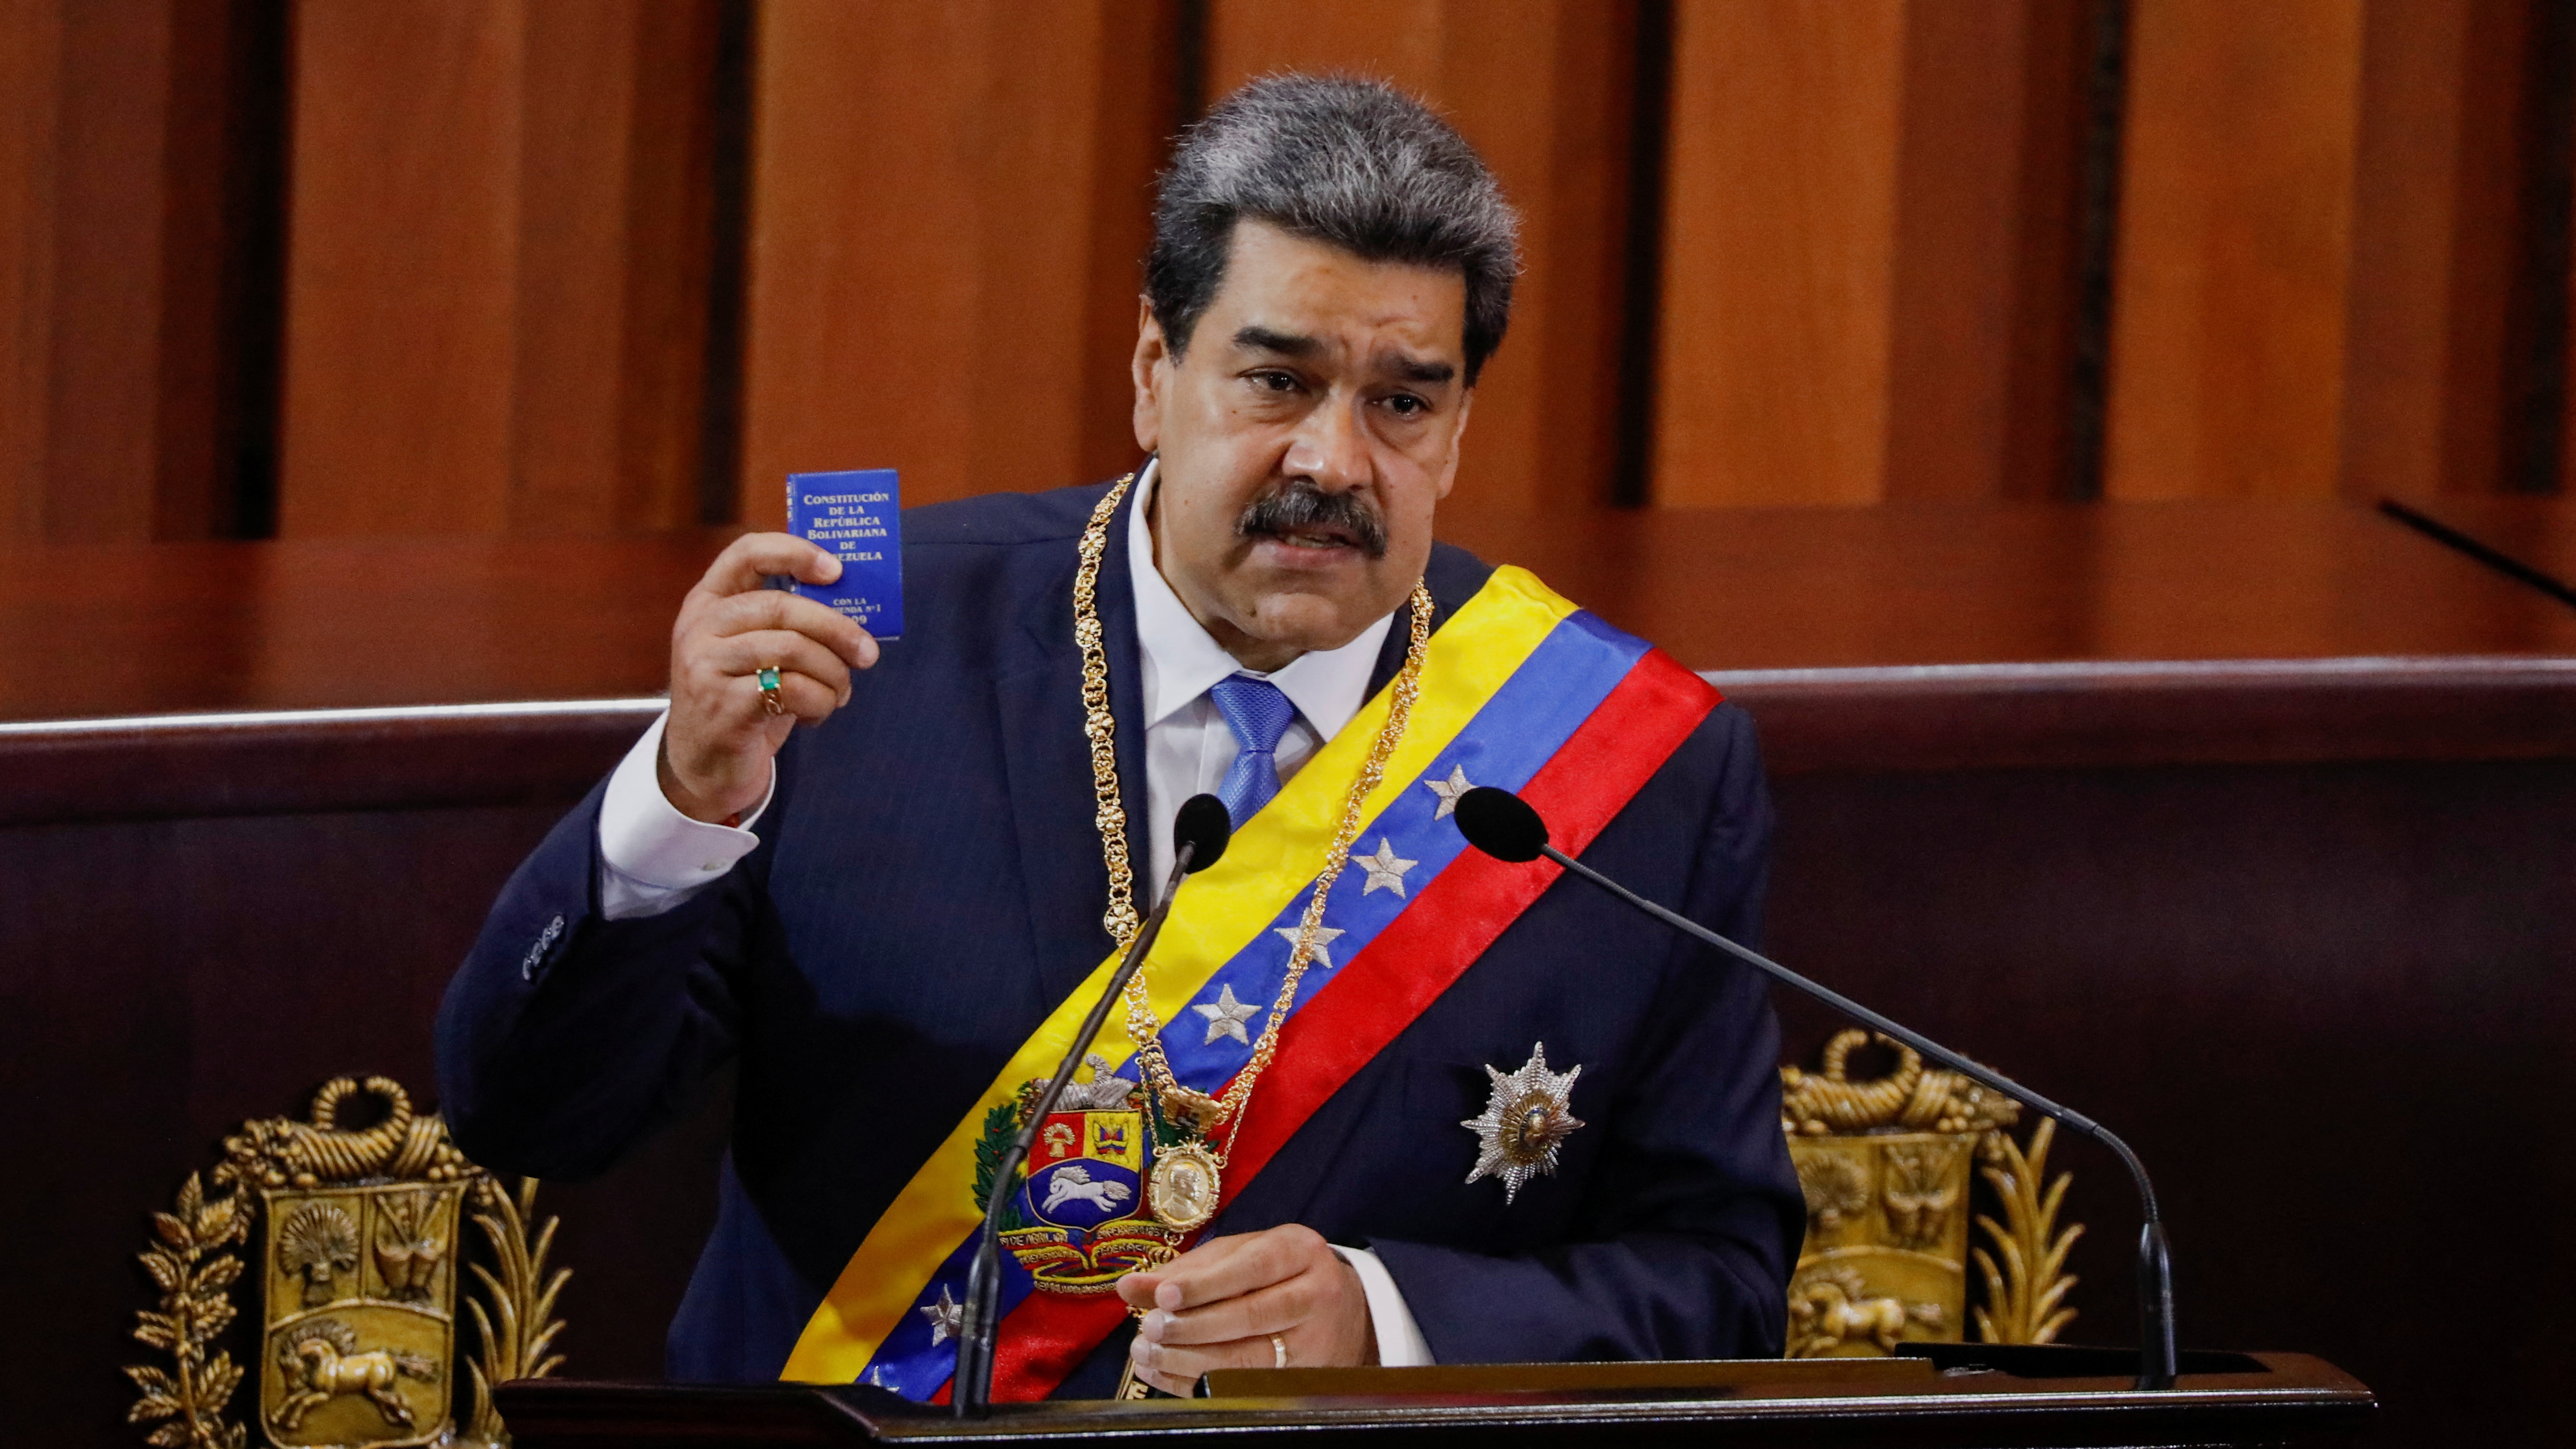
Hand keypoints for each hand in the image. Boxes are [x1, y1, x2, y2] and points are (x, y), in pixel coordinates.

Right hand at [660, 533, 878, 822]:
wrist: (705, 764)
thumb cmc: (743, 699)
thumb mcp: (758, 652)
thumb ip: (789, 625)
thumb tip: (855, 610)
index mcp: (709, 601)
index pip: (746, 553)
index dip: (795, 552)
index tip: (837, 570)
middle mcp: (700, 627)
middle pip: (782, 607)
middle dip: (837, 629)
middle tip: (867, 653)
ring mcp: (706, 665)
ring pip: (792, 649)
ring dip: (832, 673)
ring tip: (840, 692)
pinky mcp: (722, 705)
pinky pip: (792, 689)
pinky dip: (820, 701)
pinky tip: (817, 714)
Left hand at [1116, 1224, 1375, 1394]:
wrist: (1343, 1313)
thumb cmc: (1278, 1275)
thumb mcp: (1240, 1256)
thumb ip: (1188, 1270)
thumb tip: (1131, 1287)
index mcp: (1300, 1251)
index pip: (1252, 1268)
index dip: (1205, 1285)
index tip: (1163, 1296)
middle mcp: (1316, 1294)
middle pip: (1251, 1316)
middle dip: (1192, 1326)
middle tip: (1148, 1329)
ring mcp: (1315, 1342)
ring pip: (1249, 1359)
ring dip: (1188, 1359)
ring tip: (1147, 1352)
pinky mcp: (1305, 1379)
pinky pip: (1244, 1387)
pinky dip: (1197, 1383)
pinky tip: (1164, 1373)